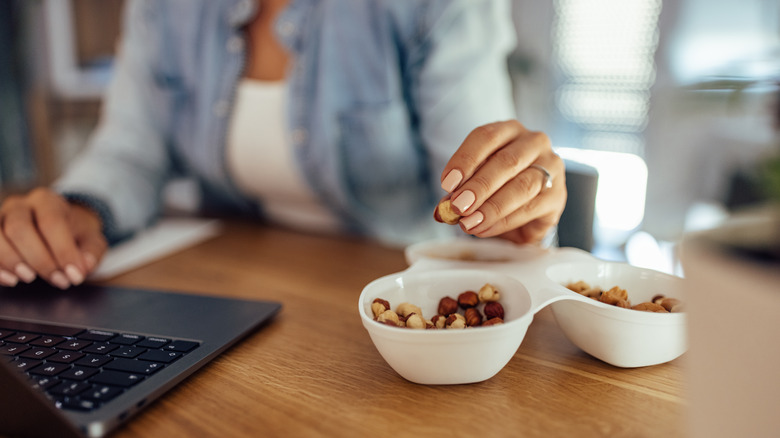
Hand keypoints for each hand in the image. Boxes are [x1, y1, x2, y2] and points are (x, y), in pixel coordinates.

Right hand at [0, 188, 106, 288]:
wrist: (58, 226)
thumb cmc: (74, 234)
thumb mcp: (91, 240)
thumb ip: (92, 252)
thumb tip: (84, 267)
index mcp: (47, 201)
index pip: (52, 222)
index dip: (62, 251)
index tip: (74, 275)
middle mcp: (20, 205)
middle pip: (19, 229)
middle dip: (39, 259)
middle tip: (58, 280)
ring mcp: (0, 218)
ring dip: (11, 261)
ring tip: (30, 278)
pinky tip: (11, 280)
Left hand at [434, 120, 566, 244]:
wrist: (526, 210)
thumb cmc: (497, 187)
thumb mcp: (474, 183)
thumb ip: (458, 193)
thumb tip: (441, 211)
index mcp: (509, 130)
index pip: (486, 137)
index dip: (465, 159)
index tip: (447, 183)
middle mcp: (534, 143)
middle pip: (506, 162)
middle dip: (478, 187)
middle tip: (457, 207)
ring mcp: (551, 167)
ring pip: (522, 186)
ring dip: (491, 207)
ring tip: (469, 223)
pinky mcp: (558, 195)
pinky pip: (531, 208)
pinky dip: (504, 221)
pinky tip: (484, 229)